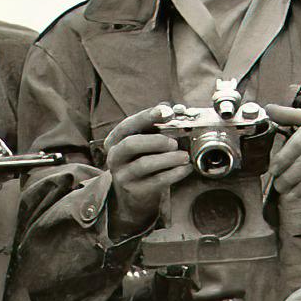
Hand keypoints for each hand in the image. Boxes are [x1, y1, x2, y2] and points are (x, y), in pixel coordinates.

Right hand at [105, 106, 189, 237]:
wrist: (137, 192)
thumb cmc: (144, 158)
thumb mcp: (145, 139)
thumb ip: (156, 123)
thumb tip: (174, 108)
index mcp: (115, 140)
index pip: (127, 125)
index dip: (146, 117)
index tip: (165, 111)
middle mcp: (115, 157)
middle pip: (130, 144)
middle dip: (156, 141)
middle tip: (175, 143)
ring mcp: (123, 175)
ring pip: (144, 164)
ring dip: (168, 159)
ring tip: (184, 156)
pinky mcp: (135, 191)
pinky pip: (156, 180)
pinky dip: (174, 173)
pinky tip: (185, 168)